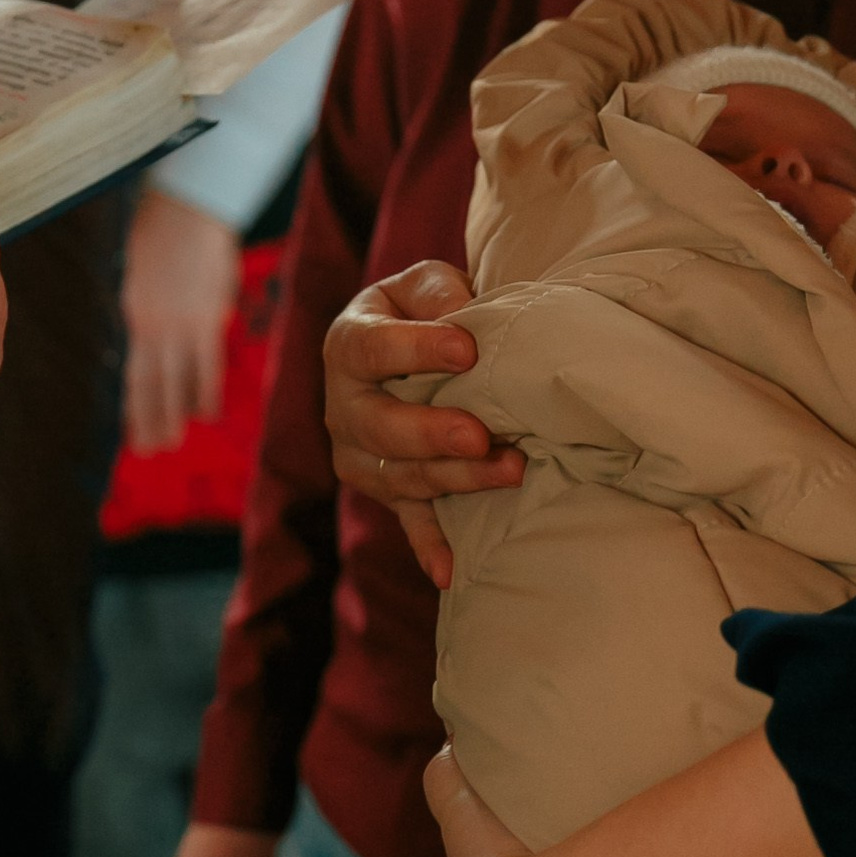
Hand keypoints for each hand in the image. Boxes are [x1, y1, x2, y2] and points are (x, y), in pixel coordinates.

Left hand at [123, 185, 241, 455]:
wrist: (188, 208)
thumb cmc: (164, 232)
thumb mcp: (144, 273)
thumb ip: (150, 308)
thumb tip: (157, 336)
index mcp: (135, 314)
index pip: (135, 372)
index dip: (135, 405)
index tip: (135, 431)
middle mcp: (152, 326)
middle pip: (149, 384)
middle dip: (150, 420)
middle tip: (151, 451)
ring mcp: (179, 325)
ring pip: (175, 381)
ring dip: (174, 415)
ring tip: (173, 442)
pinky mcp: (207, 318)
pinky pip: (206, 365)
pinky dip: (205, 392)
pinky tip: (206, 415)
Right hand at [326, 261, 522, 590]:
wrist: (411, 349)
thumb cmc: (425, 310)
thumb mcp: (424, 284)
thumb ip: (436, 289)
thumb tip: (456, 312)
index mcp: (348, 345)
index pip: (370, 349)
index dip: (414, 350)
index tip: (466, 349)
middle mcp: (344, 406)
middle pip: (378, 426)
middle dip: (431, 432)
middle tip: (479, 434)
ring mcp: (362, 456)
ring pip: (401, 475)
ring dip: (455, 479)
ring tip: (511, 470)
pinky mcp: (388, 491)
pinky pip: (408, 521)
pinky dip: (428, 547)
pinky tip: (450, 572)